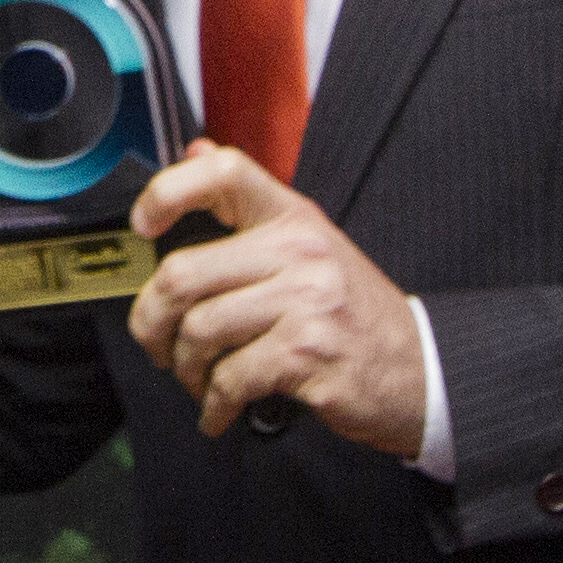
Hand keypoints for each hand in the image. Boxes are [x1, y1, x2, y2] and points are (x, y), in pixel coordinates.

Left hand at [127, 145, 426, 451]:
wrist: (418, 368)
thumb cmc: (353, 314)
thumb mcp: (308, 248)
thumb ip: (248, 207)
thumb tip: (194, 152)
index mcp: (293, 217)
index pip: (224, 173)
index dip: (168, 191)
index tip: (144, 225)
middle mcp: (299, 250)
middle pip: (183, 274)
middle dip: (151, 322)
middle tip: (158, 345)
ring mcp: (306, 301)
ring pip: (199, 331)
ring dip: (185, 369)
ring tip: (199, 380)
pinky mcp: (307, 352)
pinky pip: (230, 378)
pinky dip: (214, 404)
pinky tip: (220, 410)